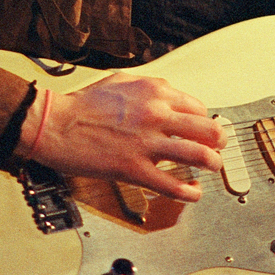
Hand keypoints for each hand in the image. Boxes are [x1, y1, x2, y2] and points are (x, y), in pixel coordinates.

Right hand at [16, 73, 226, 201]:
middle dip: (219, 140)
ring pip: (198, 155)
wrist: (55, 124)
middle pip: (207, 129)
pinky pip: (171, 184)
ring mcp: (147, 142)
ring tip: (213, 167)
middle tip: (219, 147)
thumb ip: (148, 88)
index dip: (204, 120)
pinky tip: (193, 193)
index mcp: (155, 92)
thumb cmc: (83, 104)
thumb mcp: (122, 81)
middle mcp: (157, 114)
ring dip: (212, 164)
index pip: (197, 107)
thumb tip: (166, 95)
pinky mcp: (134, 168)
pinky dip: (189, 192)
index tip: (204, 128)